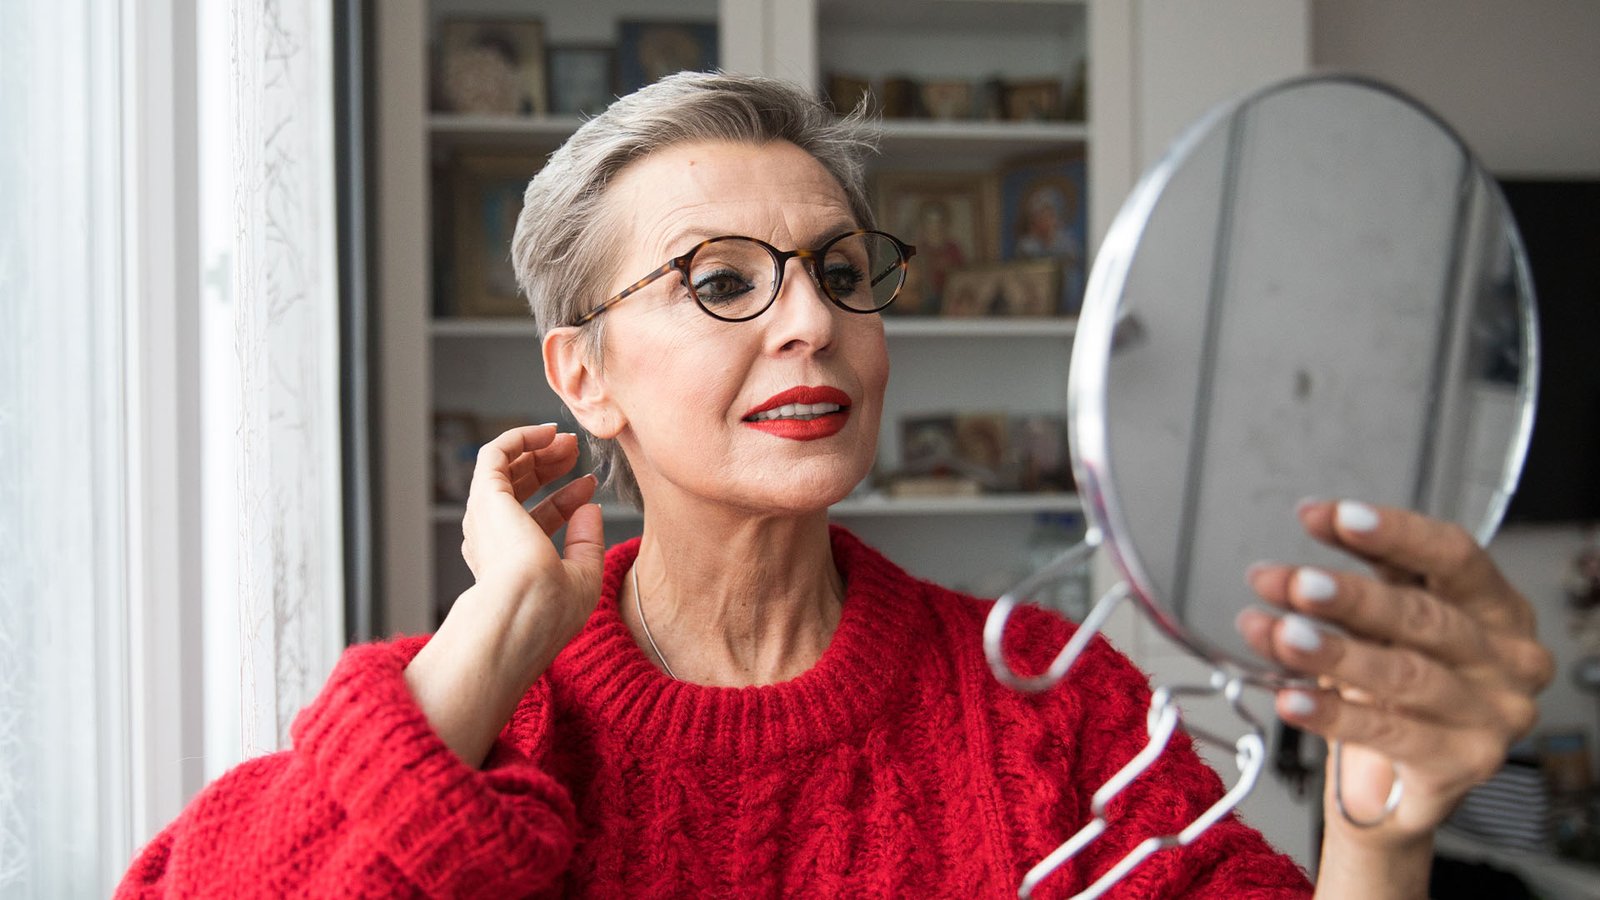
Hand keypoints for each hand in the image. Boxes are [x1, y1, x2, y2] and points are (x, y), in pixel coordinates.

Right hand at [458, 423, 604, 642]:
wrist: (519, 613)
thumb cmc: (547, 610)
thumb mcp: (582, 577)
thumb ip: (587, 543)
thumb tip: (591, 508)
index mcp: (512, 562)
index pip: (538, 519)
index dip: (567, 500)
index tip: (591, 485)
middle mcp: (493, 538)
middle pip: (519, 490)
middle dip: (549, 466)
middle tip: (574, 449)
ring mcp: (486, 517)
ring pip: (506, 469)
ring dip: (536, 449)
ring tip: (566, 438)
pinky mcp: (485, 496)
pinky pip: (494, 454)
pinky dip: (520, 438)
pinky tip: (546, 432)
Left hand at [1236, 500, 1552, 849]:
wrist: (1405, 780)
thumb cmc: (1398, 684)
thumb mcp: (1383, 626)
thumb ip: (1350, 594)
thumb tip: (1282, 577)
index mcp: (1494, 605)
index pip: (1452, 554)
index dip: (1392, 533)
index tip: (1332, 516)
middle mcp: (1506, 657)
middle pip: (1423, 615)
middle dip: (1348, 596)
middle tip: (1291, 583)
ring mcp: (1492, 713)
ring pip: (1404, 675)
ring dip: (1332, 652)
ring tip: (1280, 636)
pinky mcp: (1465, 762)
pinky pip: (1390, 732)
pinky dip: (1332, 714)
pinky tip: (1292, 699)